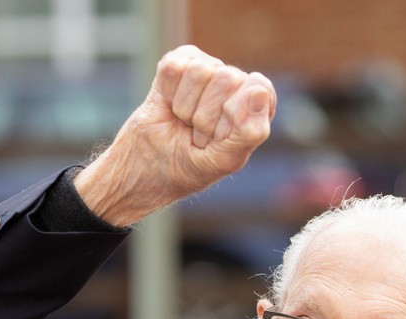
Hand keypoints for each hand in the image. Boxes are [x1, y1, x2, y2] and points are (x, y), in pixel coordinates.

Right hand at [74, 45, 276, 226]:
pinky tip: (169, 106)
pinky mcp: (178, 62)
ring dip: (185, 108)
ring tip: (184, 123)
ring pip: (199, 71)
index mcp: (257, 106)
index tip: (219, 138)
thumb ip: (250, 131)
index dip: (234, 116)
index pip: (258, 89)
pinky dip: (167, 93)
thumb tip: (259, 91)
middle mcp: (236, 83)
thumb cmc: (190, 167)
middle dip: (206, 117)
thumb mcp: (225, 160)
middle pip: (227, 79)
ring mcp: (207, 69)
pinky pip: (174, 68)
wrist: (146, 168)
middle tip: (198, 135)